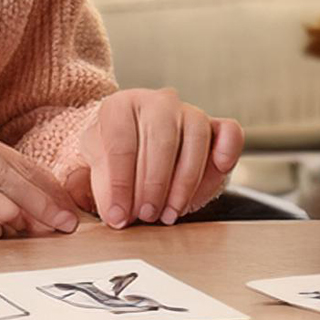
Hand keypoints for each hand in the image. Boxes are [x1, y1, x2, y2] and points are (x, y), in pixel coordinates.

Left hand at [68, 88, 243, 227]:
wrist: (132, 146)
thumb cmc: (112, 156)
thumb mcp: (91, 168)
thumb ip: (97, 188)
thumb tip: (114, 211)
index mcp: (120, 106)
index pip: (121, 142)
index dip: (120, 184)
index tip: (118, 216)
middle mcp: (157, 102)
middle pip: (161, 140)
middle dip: (153, 186)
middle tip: (145, 216)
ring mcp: (188, 111)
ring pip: (195, 138)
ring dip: (184, 182)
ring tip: (169, 213)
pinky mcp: (213, 125)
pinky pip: (228, 132)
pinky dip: (226, 152)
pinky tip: (216, 172)